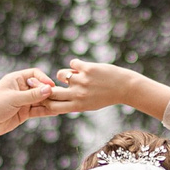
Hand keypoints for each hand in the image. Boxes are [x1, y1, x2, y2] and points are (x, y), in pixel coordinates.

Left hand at [0, 68, 57, 139]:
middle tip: (59, 97)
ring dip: (50, 102)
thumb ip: (32, 95)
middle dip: (49, 92)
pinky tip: (56, 111)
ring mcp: (23, 101)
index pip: (35, 74)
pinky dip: (47, 111)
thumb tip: (49, 89)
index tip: (51, 86)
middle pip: (40, 88)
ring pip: (40, 100)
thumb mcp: (14, 99)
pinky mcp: (24, 113)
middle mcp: (21, 89)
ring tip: (61, 104)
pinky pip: (38, 110)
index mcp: (16, 79)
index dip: (44, 79)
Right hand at [46, 60, 169, 119]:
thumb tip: (55, 97)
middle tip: (49, 82)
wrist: (125, 88)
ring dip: (65, 73)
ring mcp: (82, 81)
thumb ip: (73, 102)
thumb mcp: (89, 105)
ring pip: (61, 74)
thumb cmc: (106, 97)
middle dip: (48, 87)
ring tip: (74, 74)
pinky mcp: (88, 68)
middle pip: (52, 92)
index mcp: (77, 106)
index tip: (45, 95)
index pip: (53, 106)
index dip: (46, 100)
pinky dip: (76, 64)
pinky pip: (73, 63)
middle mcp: (78, 94)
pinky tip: (83, 67)